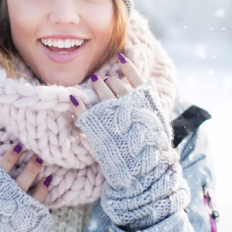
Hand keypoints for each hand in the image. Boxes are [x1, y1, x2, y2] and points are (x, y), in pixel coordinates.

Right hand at [0, 147, 54, 231]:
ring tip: (48, 178)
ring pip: (37, 194)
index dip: (13, 154)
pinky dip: (42, 206)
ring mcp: (21, 210)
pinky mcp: (29, 224)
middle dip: (34, 166)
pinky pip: (39, 212)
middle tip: (40, 158)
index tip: (19, 146)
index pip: (5, 165)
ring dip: (43, 185)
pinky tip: (45, 203)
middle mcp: (9, 195)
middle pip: (25, 176)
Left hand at [68, 52, 189, 229]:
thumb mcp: (158, 123)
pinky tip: (74, 100)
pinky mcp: (96, 128)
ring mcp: (112, 114)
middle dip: (110, 81)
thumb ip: (150, 104)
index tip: (120, 57)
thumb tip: (143, 89)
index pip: (135, 76)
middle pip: (115, 83)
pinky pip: (83, 109)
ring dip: (96, 86)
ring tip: (94, 83)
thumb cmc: (153, 150)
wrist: (144, 174)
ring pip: (100, 91)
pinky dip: (77, 103)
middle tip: (105, 81)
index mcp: (146, 102)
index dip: (127, 66)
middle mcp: (128, 104)